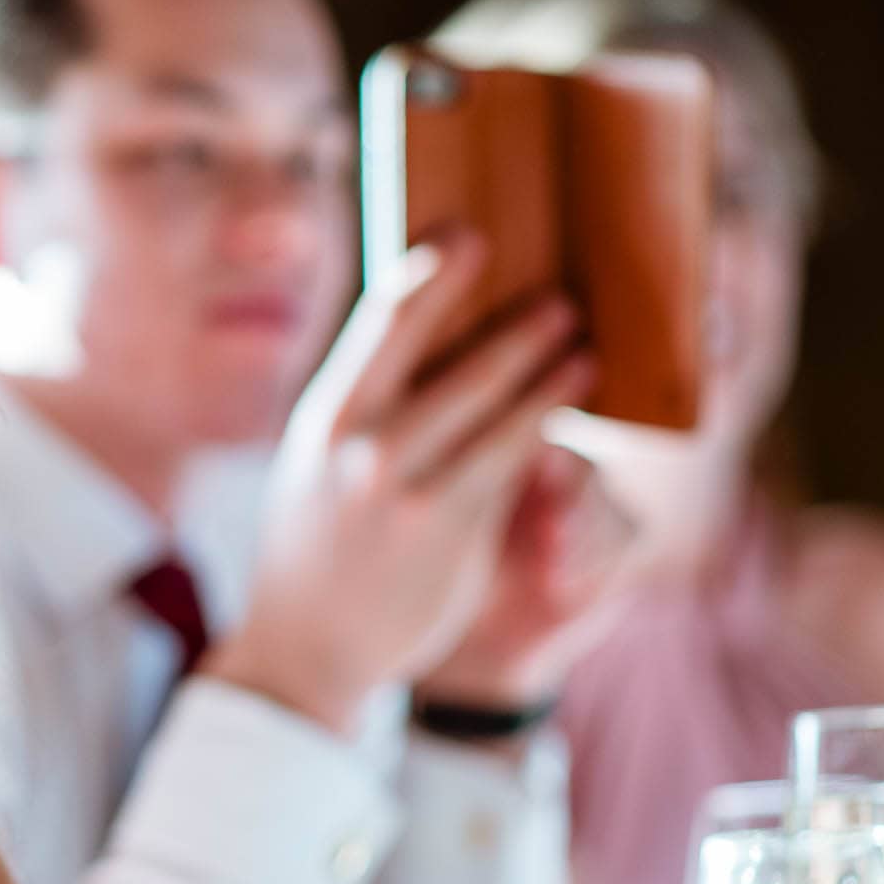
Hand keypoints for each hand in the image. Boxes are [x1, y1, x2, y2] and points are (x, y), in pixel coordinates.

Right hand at [200, 232, 592, 734]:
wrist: (305, 647)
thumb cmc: (316, 543)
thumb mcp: (314, 460)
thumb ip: (362, 406)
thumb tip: (419, 333)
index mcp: (325, 414)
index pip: (384, 320)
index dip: (433, 272)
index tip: (469, 236)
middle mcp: (361, 443)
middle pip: (452, 355)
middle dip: (512, 321)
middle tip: (556, 292)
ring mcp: (406, 488)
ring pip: (494, 406)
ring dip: (544, 366)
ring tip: (578, 339)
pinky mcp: (448, 530)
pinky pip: (508, 460)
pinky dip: (545, 421)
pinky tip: (570, 399)